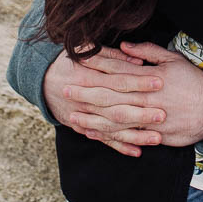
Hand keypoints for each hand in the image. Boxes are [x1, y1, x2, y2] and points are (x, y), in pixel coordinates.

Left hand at [42, 42, 202, 155]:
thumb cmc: (194, 82)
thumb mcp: (174, 60)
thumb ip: (149, 52)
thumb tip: (125, 45)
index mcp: (149, 78)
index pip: (117, 70)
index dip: (96, 67)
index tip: (78, 63)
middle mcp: (146, 98)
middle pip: (110, 95)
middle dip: (86, 93)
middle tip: (64, 90)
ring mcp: (148, 118)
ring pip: (114, 118)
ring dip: (91, 116)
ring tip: (72, 115)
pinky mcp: (152, 134)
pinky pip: (126, 136)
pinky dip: (108, 136)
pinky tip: (93, 133)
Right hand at [43, 45, 165, 156]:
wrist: (39, 80)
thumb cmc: (67, 60)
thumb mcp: (84, 50)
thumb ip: (112, 56)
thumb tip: (138, 61)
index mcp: (88, 77)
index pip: (118, 80)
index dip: (139, 81)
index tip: (159, 82)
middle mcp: (86, 100)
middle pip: (117, 107)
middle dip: (140, 112)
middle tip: (163, 114)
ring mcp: (84, 116)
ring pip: (112, 128)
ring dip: (135, 134)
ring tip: (157, 137)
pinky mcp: (83, 128)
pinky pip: (103, 139)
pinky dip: (120, 146)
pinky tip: (137, 151)